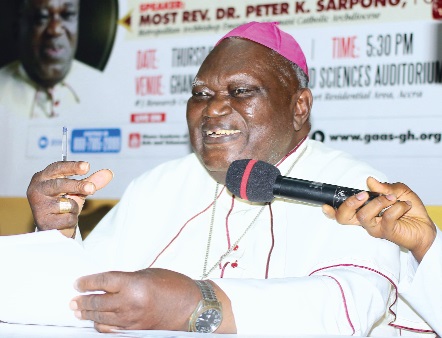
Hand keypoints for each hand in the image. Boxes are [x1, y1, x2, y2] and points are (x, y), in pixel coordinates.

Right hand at [26, 161, 112, 236]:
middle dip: (77, 186)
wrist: (53, 227)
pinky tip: (62, 220)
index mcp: (43, 177)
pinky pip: (66, 218)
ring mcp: (38, 205)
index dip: (72, 166)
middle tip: (92, 188)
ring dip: (73, 208)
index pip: (57, 168)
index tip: (87, 166)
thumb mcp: (78, 190)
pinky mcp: (43, 221)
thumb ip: (92, 181)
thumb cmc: (63, 203)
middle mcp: (36, 189)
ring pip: (64, 204)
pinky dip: (70, 220)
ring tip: (66, 210)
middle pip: (59, 184)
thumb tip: (109, 173)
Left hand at [70, 268, 233, 332]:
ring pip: (101, 318)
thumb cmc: (174, 286)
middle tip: (74, 300)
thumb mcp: (148, 274)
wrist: (193, 306)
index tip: (78, 283)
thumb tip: (108, 284)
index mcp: (134, 284)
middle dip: (83, 301)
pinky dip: (101, 325)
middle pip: (97, 302)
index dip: (87, 282)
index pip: (102, 282)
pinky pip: (111, 330)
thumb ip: (127, 280)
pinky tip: (96, 321)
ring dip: (88, 314)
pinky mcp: (135, 330)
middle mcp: (130, 303)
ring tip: (79, 310)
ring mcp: (132, 320)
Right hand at [322, 177, 436, 261]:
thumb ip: (384, 186)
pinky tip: (404, 206)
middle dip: (349, 202)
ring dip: (378, 202)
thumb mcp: (398, 191)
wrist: (426, 226)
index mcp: (364, 210)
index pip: (343, 213)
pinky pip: (386, 218)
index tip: (324, 205)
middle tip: (363, 194)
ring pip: (363, 216)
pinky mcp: (386, 232)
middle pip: (343, 217)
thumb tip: (370, 181)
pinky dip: (396, 207)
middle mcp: (366, 221)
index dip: (331, 211)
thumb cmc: (409, 210)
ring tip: (393, 198)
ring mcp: (374, 228)